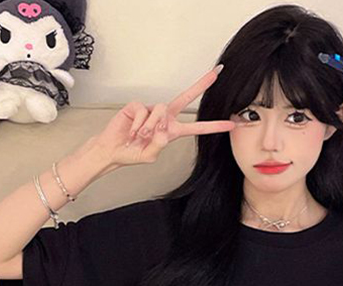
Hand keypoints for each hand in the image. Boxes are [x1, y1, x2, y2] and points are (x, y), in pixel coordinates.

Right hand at [94, 65, 237, 168]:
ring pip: (160, 110)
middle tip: (216, 73)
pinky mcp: (138, 106)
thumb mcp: (149, 156)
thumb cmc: (131, 153)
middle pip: (186, 98)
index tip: (230, 124)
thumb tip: (162, 130)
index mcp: (172, 131)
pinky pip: (143, 112)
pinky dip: (137, 124)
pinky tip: (131, 131)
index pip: (196, 128)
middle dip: (201, 85)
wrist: (112, 149)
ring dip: (149, 126)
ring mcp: (152, 110)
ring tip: (140, 136)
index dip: (213, 126)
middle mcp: (165, 118)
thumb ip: (159, 145)